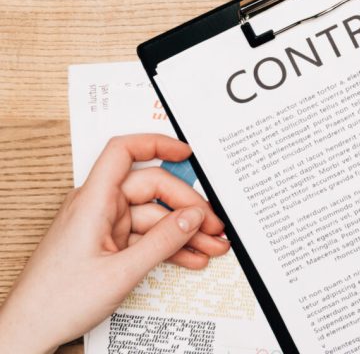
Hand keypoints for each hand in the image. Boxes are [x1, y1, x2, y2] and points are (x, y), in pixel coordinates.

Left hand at [0, 135, 228, 353]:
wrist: (27, 335)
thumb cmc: (55, 303)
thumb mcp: (120, 273)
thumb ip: (162, 242)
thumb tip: (194, 216)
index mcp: (93, 200)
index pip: (124, 152)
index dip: (157, 144)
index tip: (187, 153)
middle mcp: (98, 207)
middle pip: (151, 189)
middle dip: (187, 207)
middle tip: (213, 225)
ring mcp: (103, 227)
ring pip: (154, 217)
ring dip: (184, 233)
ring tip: (211, 247)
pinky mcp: (107, 246)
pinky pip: (146, 237)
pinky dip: (168, 247)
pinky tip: (190, 258)